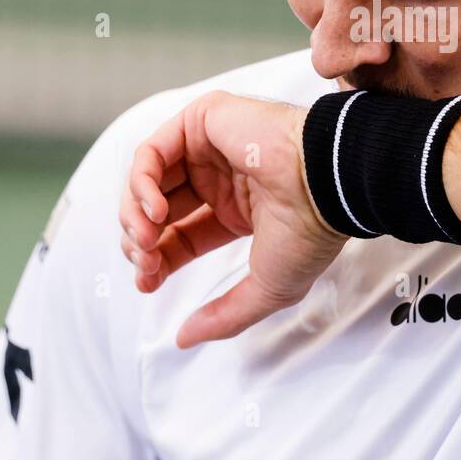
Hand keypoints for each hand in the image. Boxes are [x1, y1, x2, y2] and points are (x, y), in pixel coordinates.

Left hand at [118, 90, 348, 348]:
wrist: (325, 185)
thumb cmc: (311, 231)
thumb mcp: (267, 288)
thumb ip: (226, 316)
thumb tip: (185, 339)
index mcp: (236, 209)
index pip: (179, 234)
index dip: (157, 259)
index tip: (148, 283)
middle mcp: (220, 176)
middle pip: (157, 209)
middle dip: (141, 240)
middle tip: (146, 261)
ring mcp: (210, 146)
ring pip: (147, 180)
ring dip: (135, 215)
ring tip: (147, 240)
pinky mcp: (204, 120)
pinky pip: (151, 152)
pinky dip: (141, 185)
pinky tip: (155, 212)